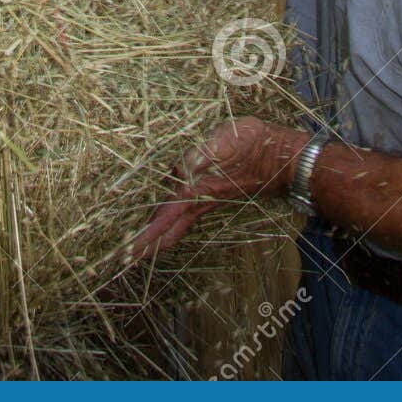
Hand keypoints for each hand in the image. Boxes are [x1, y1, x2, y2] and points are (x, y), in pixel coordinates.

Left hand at [128, 119, 306, 261]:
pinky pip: (182, 215)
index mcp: (195, 192)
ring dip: (154, 236)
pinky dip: (167, 224)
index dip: (144, 238)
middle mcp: (196, 202)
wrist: (277, 157)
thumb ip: (199, 157)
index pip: (163, 220)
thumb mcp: (222, 143)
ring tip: (136, 244)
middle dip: (145, 246)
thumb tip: (180, 170)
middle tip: (123, 258)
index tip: (125, 255)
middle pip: (166, 233)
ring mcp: (203, 200)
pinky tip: (163, 222)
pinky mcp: (209, 194)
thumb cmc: (249, 146)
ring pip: (174, 226)